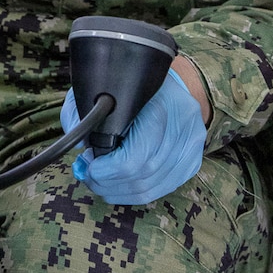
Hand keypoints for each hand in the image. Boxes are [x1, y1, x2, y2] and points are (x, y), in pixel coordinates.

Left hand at [63, 68, 205, 204]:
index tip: (87, 165)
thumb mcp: (99, 87)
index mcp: (160, 104)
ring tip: (101, 182)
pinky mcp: (193, 160)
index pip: (135, 157)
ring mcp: (191, 145)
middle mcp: (182, 125)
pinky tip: (121, 185)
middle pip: (143, 174)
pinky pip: (164, 188)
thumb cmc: (128, 85)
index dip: (106, 170)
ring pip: (153, 186)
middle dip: (109, 183)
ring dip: (121, 191)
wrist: (167, 81)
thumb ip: (82, 113)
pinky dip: (138, 192)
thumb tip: (79, 147)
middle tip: (89, 176)